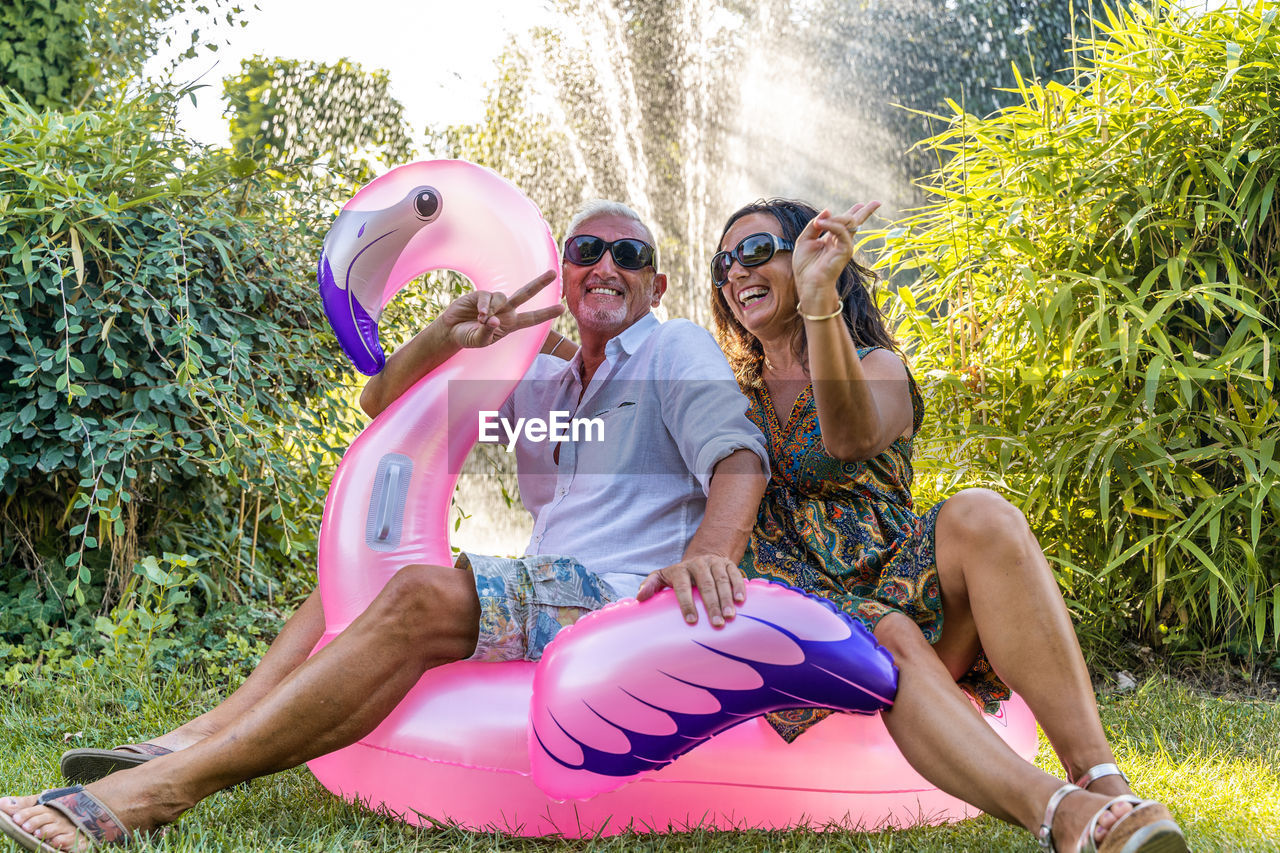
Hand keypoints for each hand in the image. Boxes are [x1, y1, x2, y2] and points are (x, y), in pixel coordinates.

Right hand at [441, 270, 563, 348]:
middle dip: (539, 283)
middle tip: (554, 273)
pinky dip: (486, 306)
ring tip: (482, 321)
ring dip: (494, 310)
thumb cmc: (469, 337)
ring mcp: (494, 302)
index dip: (546, 313)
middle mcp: (506, 310)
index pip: (532, 318)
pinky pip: (488, 297)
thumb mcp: (480, 341)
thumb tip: (495, 319)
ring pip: (503, 297)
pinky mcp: (481, 295)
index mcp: (511, 324)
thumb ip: (488, 332)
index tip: (562, 308)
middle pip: (525, 294)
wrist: (451, 331)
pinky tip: (480, 315)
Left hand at [635, 554, 746, 627]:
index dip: (687, 603)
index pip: (682, 587)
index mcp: (680, 569)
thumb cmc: (679, 576)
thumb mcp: (662, 577)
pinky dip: (739, 587)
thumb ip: (650, 585)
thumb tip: (639, 598)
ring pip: (722, 580)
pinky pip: (735, 574)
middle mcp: (698, 564)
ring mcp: (714, 563)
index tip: (691, 621)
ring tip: (730, 616)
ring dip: (726, 599)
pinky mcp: (728, 564)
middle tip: (716, 623)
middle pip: (705, 585)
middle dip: (711, 605)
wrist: (702, 558)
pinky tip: (741, 601)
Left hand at [792, 202, 880, 312]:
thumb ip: (814, 225)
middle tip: (877, 202)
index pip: (845, 223)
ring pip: (848, 222)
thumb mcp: (804, 241)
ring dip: (835, 217)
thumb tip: (827, 210)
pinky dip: (832, 225)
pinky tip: (821, 224)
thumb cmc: (805, 267)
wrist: (809, 284)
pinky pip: (842, 231)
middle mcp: (841, 241)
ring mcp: (845, 245)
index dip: (854, 212)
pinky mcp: (846, 250)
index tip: (861, 204)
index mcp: (831, 238)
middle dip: (866, 211)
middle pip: (856, 222)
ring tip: (819, 222)